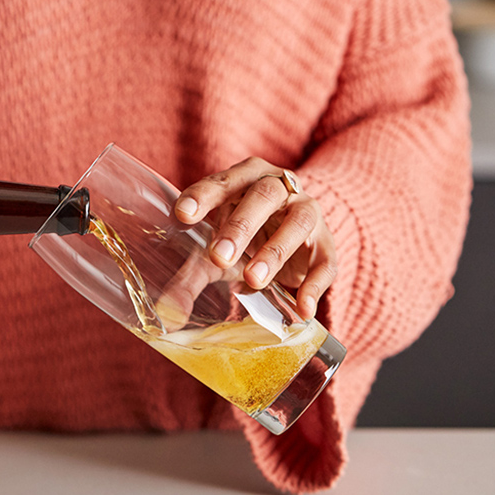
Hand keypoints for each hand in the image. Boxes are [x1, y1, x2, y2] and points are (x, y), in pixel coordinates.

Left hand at [173, 158, 336, 320]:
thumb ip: (190, 277)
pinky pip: (326, 261)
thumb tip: (167, 316)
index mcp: (244, 179)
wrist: (297, 238)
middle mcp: (279, 187)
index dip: (203, 196)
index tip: (183, 214)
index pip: (222, 181)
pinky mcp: (326, 244)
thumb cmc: (245, 236)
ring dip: (275, 251)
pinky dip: (315, 285)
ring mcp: (306, 212)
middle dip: (239, 226)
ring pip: (297, 223)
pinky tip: (301, 309)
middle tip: (218, 257)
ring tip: (253, 281)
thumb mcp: (215, 252)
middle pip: (262, 196)